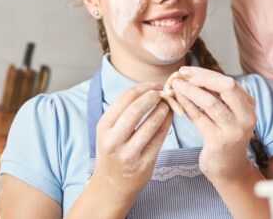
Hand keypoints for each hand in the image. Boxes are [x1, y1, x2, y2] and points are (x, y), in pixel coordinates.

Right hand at [93, 82, 173, 196]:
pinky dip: (167, 124)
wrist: (111, 186)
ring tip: (168, 105)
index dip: (143, 88)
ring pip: (150, 125)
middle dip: (153, 97)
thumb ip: (124, 112)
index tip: (155, 85)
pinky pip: (159, 139)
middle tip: (163, 93)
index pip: (125, 98)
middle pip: (136, 110)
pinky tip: (169, 118)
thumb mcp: (109, 131)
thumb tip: (150, 89)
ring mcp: (128, 154)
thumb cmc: (113, 151)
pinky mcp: (143, 165)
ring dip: (163, 110)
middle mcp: (113, 141)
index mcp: (103, 127)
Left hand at [171, 66, 257, 180]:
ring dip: (190, 90)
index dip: (207, 73)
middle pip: (226, 87)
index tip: (188, 70)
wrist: (228, 168)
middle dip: (201, 77)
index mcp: (249, 106)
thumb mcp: (227, 114)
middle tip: (181, 75)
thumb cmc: (224, 136)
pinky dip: (187, 105)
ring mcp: (233, 130)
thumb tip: (189, 76)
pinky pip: (199, 118)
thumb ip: (216, 97)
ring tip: (175, 84)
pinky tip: (177, 99)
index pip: (229, 82)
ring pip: (210, 102)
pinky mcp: (219, 142)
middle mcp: (246, 117)